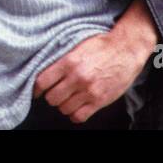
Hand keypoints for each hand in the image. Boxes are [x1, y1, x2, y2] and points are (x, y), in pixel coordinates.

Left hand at [32, 28, 153, 123]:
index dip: (37, 88)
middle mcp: (77, 78)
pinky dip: (75, 114)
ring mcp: (89, 91)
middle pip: (52, 98)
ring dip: (63, 105)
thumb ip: (61, 59)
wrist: (126, 50)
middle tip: (55, 93)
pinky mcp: (100, 100)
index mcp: (68, 62)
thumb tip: (44, 69)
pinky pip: (79, 116)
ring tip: (68, 99)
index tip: (37, 90)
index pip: (42, 81)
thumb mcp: (77, 46)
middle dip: (51, 97)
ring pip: (64, 108)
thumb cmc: (101, 46)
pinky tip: (77, 107)